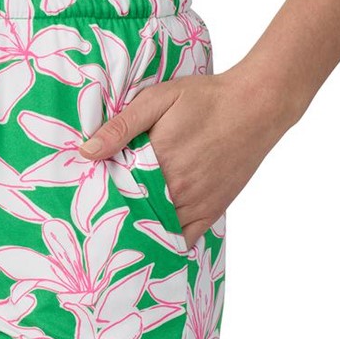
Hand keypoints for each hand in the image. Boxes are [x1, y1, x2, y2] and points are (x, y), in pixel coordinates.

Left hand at [77, 65, 296, 249]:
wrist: (257, 105)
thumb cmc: (206, 97)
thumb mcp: (158, 99)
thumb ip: (121, 126)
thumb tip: (87, 152)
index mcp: (157, 161)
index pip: (115, 190)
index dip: (98, 195)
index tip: (82, 199)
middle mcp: (176, 189)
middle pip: (134, 213)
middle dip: (114, 214)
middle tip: (95, 216)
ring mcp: (196, 203)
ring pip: (157, 229)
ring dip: (138, 228)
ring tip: (118, 228)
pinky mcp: (213, 209)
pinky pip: (186, 238)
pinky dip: (168, 240)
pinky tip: (153, 237)